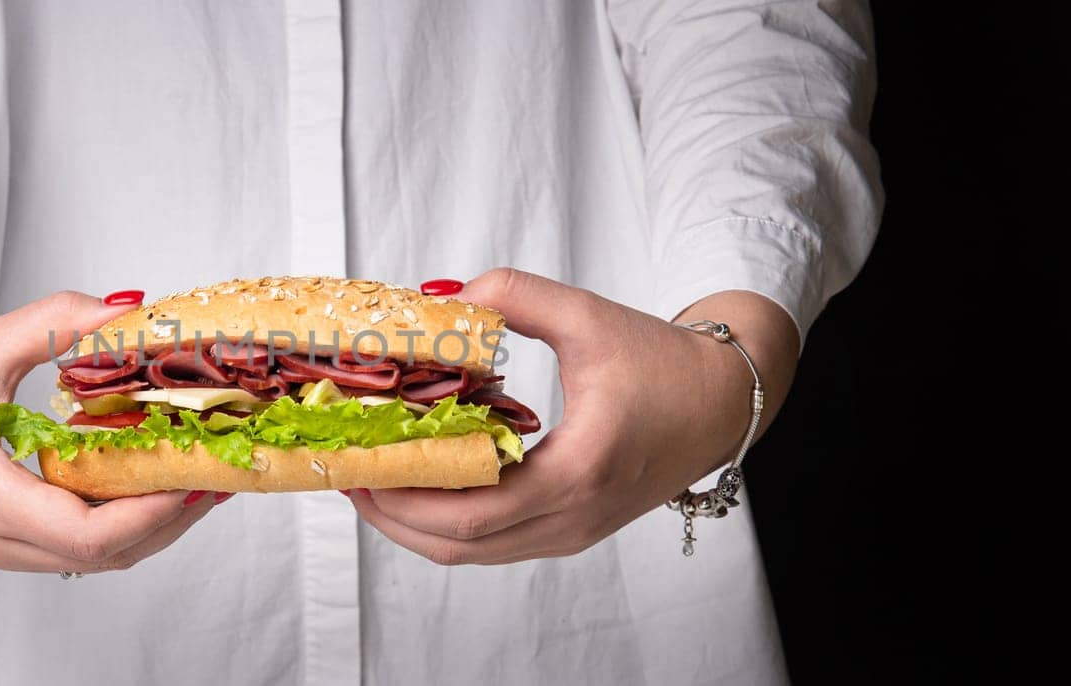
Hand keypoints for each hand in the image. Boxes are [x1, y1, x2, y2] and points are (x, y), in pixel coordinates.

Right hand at [0, 291, 222, 572]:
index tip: (194, 476)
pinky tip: (148, 487)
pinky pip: (75, 552)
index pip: (89, 534)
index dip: (152, 512)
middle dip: (168, 520)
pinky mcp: (0, 545)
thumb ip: (58, 322)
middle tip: (216, 475)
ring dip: (150, 528)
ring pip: (93, 562)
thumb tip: (128, 307)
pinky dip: (120, 527)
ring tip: (195, 481)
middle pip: (104, 557)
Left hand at [347, 268, 799, 563]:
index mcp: (579, 471)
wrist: (724, 399)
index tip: (357, 466)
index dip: (403, 497)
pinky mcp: (569, 528)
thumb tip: (444, 298)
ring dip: (413, 523)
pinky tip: (419, 483)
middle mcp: (573, 517)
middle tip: (346, 473)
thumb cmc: (664, 361)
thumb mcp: (587, 315)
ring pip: (471, 553)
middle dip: (391, 514)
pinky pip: (493, 542)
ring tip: (370, 479)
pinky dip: (446, 522)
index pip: (471, 512)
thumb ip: (513, 295)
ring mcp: (572, 532)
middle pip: (458, 545)